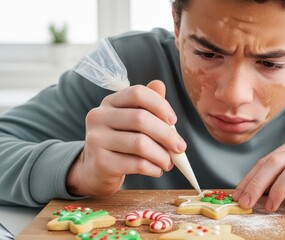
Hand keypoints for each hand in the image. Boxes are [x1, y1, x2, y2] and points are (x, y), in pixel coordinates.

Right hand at [66, 80, 186, 195]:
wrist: (96, 169)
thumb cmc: (121, 141)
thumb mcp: (132, 120)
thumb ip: (148, 104)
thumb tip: (160, 85)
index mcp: (110, 102)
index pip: (138, 93)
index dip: (160, 105)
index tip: (173, 120)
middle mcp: (99, 117)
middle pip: (141, 119)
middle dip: (167, 134)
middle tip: (180, 147)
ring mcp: (97, 139)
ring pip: (140, 144)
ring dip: (162, 155)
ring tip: (169, 162)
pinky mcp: (101, 162)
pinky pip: (136, 164)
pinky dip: (153, 168)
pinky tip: (157, 170)